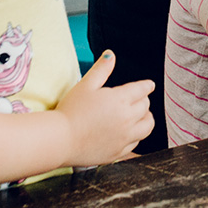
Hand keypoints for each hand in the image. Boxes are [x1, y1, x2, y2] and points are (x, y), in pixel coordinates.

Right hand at [56, 51, 154, 166]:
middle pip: (146, 106)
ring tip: (140, 116)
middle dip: (142, 100)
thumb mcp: (85, 85)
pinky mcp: (118, 152)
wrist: (59, 140)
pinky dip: (136, 135)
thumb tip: (110, 55)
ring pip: (147, 126)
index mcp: (120, 99)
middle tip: (137, 99)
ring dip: (146, 119)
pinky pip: (136, 143)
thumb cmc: (70, 112)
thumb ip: (101, 69)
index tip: (148, 85)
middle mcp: (127, 118)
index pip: (142, 89)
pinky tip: (128, 132)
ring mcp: (124, 137)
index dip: (146, 86)